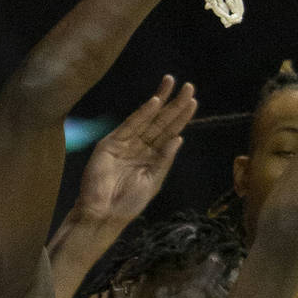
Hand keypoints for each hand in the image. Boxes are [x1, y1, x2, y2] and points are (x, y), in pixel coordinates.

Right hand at [72, 75, 196, 224]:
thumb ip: (164, 159)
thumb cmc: (129, 202)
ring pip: (147, 118)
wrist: (104, 213)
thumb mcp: (153, 181)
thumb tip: (179, 139)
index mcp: (153, 156)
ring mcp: (126, 142)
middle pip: (161, 121)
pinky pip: (130, 125)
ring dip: (160, 101)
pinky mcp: (112, 142)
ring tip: (172, 84)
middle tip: (189, 86)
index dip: (181, 117)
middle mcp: (141, 145)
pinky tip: (154, 101)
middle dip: (174, 104)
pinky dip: (142, 113)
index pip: (170, 133)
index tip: (193, 101)